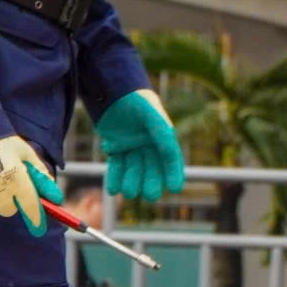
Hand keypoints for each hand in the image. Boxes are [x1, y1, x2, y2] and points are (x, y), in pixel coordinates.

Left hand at [96, 88, 183, 202]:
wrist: (111, 90)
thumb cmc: (136, 100)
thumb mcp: (151, 115)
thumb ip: (162, 132)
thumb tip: (172, 152)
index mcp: (163, 136)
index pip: (171, 158)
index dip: (173, 173)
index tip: (174, 188)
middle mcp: (149, 144)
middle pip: (152, 168)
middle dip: (151, 181)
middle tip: (149, 195)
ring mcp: (132, 147)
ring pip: (134, 169)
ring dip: (132, 181)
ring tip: (129, 192)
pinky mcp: (116, 148)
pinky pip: (117, 166)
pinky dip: (115, 177)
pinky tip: (113, 189)